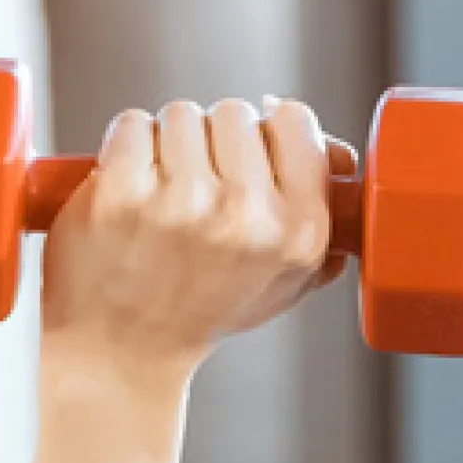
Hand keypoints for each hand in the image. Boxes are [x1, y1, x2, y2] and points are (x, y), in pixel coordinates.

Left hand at [41, 96, 356, 382]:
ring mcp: (183, 204)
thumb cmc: (206, 307)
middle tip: (200, 189)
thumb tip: (340, 157)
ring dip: (169, 144)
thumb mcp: (286, 278)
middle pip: (237, 112)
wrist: (124, 349)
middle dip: (216, 141)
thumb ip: (325, 217)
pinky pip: (132, 124)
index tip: (251, 158)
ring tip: (163, 195)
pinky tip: (130, 191)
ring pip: (183, 114)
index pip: (296, 121)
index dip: (271, 133)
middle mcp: (248, 217)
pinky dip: (125, 148)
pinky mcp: (122, 193)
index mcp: (300, 233)